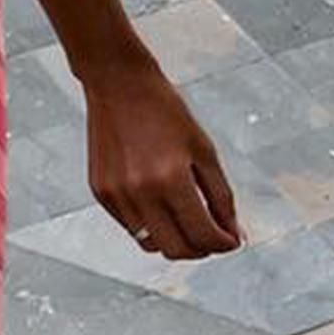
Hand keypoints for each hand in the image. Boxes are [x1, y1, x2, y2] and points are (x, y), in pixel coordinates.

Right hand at [81, 48, 241, 260]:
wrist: (119, 84)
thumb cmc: (165, 110)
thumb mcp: (204, 150)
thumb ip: (221, 196)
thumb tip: (232, 232)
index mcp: (171, 179)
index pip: (203, 235)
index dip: (224, 244)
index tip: (232, 240)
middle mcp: (140, 192)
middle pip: (176, 250)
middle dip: (201, 249)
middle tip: (212, 237)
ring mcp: (116, 195)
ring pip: (150, 244)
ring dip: (174, 240)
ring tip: (186, 221)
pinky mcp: (101, 192)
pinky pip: (130, 226)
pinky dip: (151, 225)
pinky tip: (160, 204)